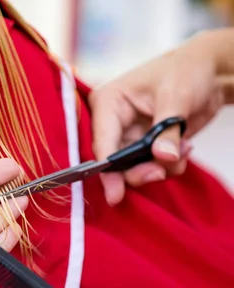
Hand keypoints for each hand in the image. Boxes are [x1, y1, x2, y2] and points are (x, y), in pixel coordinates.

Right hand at [90, 32, 232, 204]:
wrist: (210, 71)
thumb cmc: (187, 70)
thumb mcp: (177, 97)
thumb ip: (168, 130)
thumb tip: (162, 157)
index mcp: (108, 103)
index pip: (102, 142)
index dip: (108, 169)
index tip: (114, 194)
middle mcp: (112, 122)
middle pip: (114, 162)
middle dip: (139, 171)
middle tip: (159, 173)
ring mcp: (128, 135)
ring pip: (132, 168)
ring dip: (159, 167)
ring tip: (184, 149)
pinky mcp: (144, 144)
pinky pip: (149, 166)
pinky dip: (168, 165)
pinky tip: (185, 147)